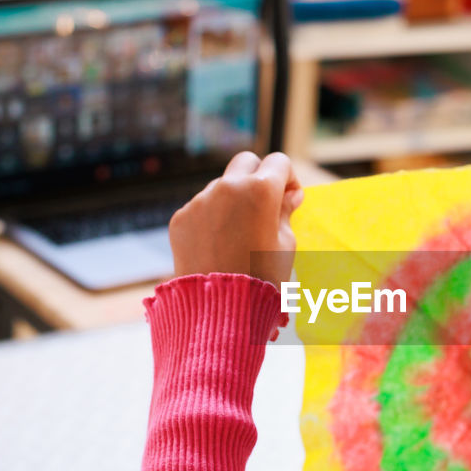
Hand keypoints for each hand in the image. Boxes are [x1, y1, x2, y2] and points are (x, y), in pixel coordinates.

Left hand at [168, 151, 303, 286]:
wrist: (220, 309)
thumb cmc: (262, 278)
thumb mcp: (285, 245)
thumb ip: (285, 212)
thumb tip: (289, 195)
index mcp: (260, 190)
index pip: (278, 162)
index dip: (288, 179)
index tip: (289, 198)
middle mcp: (227, 187)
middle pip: (246, 162)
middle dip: (258, 177)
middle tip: (265, 205)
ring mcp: (200, 201)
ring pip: (221, 185)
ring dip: (233, 199)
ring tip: (240, 234)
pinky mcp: (181, 218)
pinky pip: (202, 207)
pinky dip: (213, 218)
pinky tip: (219, 244)